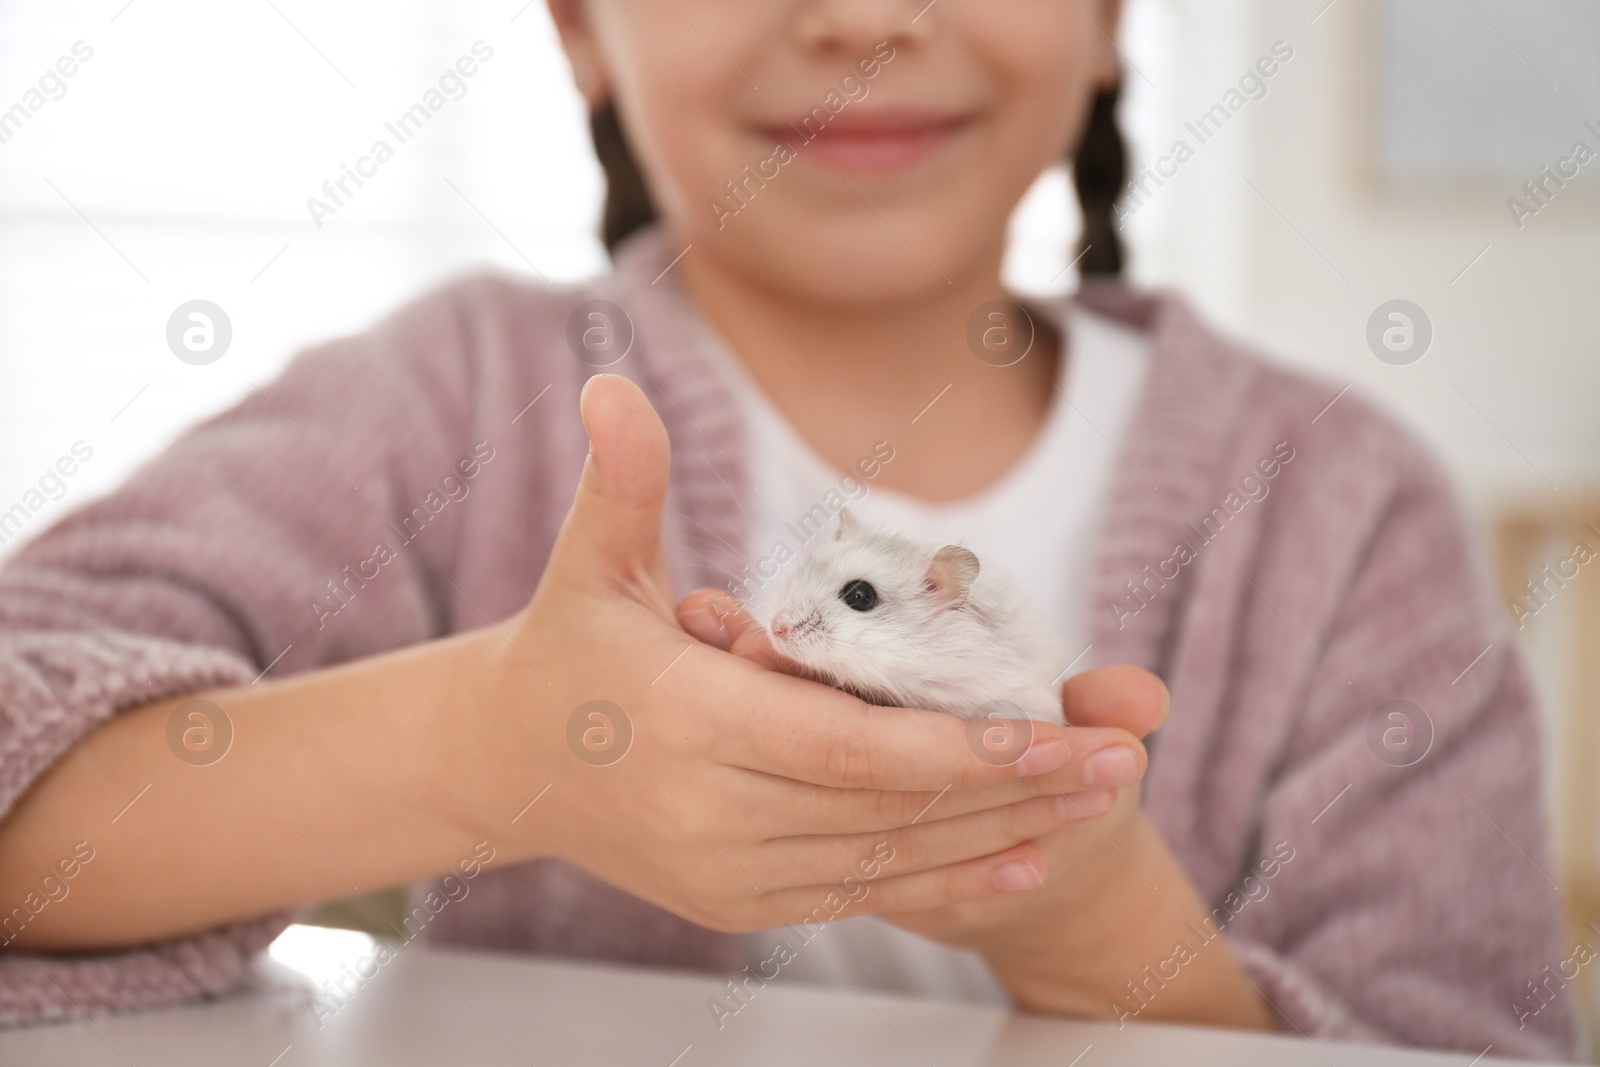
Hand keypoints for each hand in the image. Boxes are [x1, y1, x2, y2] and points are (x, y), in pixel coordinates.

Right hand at [471, 374, 1151, 933]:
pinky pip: (859, 898)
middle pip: (891, 810)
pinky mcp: (736, 903)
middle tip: (1121, 763)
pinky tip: (1023, 860)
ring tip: (1098, 805)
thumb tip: (609, 380)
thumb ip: (622, 479)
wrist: (510, 764)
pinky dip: (945, 883)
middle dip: (1016, 790)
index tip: (1054, 728)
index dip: (957, 744)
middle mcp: (710, 813)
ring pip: (888, 861)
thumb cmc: (568, 650)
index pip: (848, 746)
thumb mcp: (592, 560)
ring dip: (1002, 836)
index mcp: (687, 720)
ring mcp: (725, 872)